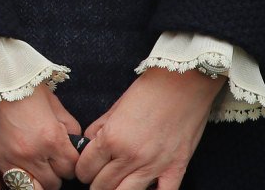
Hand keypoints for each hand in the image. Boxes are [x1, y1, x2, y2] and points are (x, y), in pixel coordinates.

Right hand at [0, 80, 80, 189]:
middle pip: (52, 183)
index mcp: (50, 139)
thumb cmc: (17, 80)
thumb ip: (67, 123)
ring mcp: (4, 159)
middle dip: (52, 173)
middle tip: (45, 160)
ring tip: (30, 171)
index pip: (71, 169)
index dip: (69, 163)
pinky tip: (6, 185)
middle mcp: (30, 154)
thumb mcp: (50, 99)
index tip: (63, 156)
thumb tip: (74, 141)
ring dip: (33, 183)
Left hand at [75, 67, 222, 189]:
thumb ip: (99, 129)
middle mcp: (130, 156)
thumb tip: (87, 145)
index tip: (84, 171)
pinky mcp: (176, 169)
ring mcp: (154, 165)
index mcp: (111, 138)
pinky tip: (144, 188)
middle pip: (102, 186)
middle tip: (97, 179)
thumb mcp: (114, 108)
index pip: (85, 168)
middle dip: (95, 184)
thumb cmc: (147, 92)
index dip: (81, 171)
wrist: (182, 84)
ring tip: (114, 187)